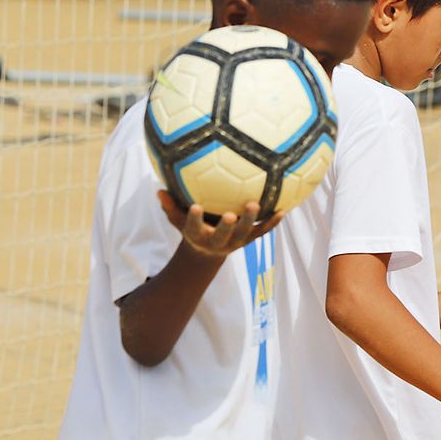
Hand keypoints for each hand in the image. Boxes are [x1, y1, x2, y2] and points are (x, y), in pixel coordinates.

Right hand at [157, 191, 279, 258]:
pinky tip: (282, 210)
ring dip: (252, 220)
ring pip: (246, 233)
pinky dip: (272, 223)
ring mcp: (236, 241)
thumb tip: (158, 189)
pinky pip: (263, 231)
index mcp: (198, 235)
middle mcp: (218, 241)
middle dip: (226, 227)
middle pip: (223, 235)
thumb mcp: (178, 220)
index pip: (193, 227)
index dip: (194, 219)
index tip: (195, 207)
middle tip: (230, 214)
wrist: (209, 250)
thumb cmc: (191, 227)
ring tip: (256, 204)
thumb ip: (170, 206)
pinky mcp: (250, 239)